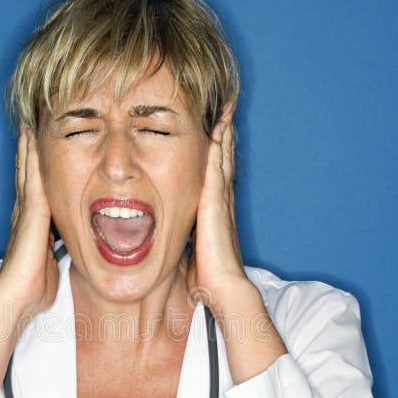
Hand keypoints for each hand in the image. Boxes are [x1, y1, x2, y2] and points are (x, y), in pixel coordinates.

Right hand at [0, 124, 58, 316]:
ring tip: (28, 123)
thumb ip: (58, 253)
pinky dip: (31, 157)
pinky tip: (32, 139)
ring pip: (27, 172)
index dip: (35, 171)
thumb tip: (67, 252)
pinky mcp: (31, 213)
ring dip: (27, 147)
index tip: (39, 152)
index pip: (34, 191)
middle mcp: (26, 215)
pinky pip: (31, 178)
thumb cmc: (34, 289)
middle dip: (28, 153)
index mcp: (33, 226)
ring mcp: (26, 212)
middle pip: (26, 176)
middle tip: (29, 126)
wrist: (17, 298)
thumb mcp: (52, 265)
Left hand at [184, 103, 250, 315]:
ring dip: (224, 133)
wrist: (222, 287)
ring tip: (225, 110)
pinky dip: (219, 146)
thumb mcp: (191, 251)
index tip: (216, 135)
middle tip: (226, 111)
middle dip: (225, 136)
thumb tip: (171, 237)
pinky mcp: (215, 203)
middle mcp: (221, 202)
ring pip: (223, 159)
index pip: (216, 176)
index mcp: (214, 213)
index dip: (217, 155)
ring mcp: (220, 200)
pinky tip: (218, 128)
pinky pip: (217, 167)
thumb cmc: (206, 276)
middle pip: (224, 161)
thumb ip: (185, 238)